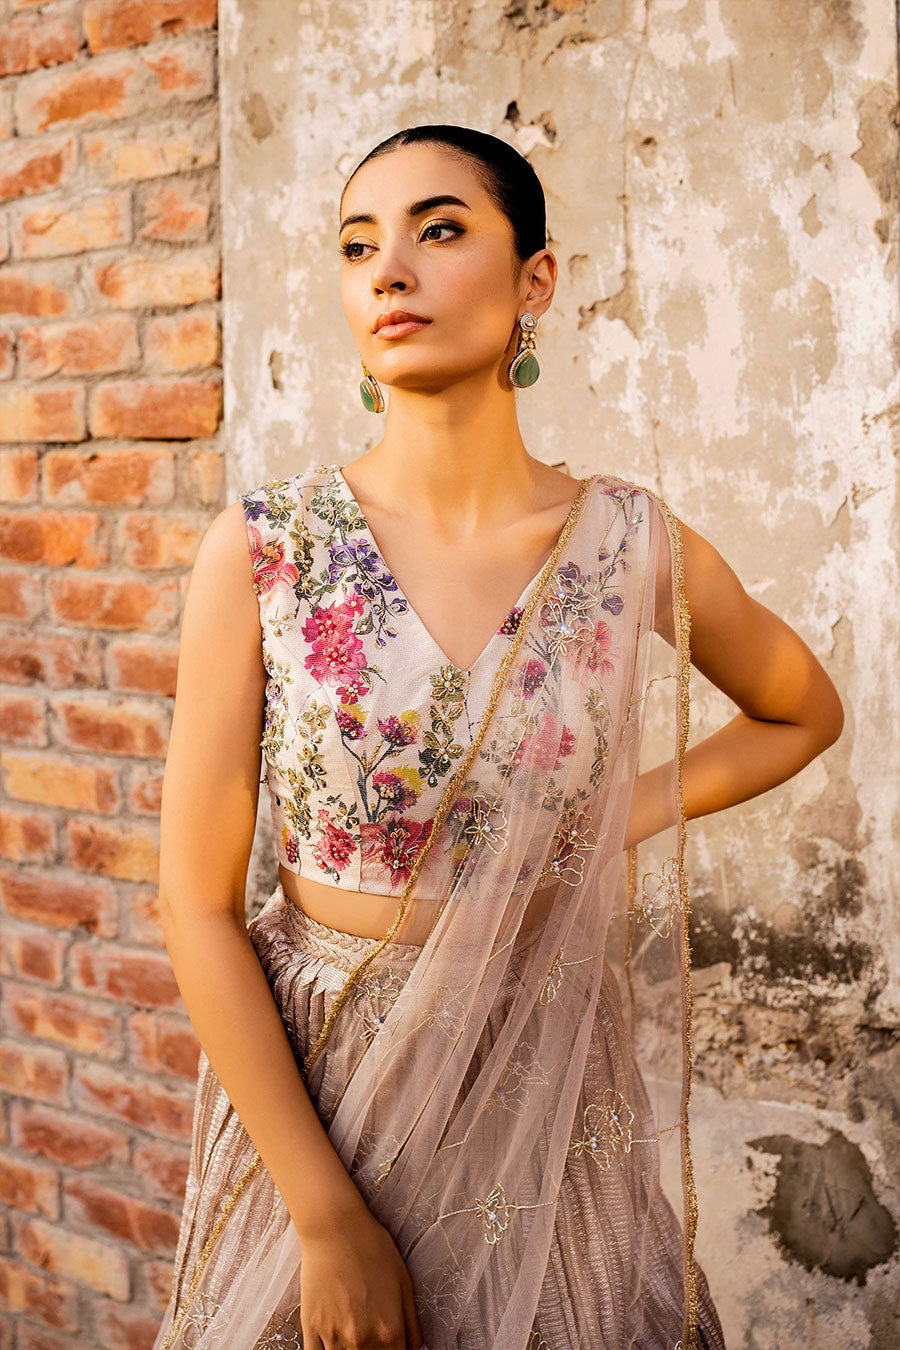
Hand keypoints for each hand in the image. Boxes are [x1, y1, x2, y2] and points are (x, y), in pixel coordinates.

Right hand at [296, 1209, 424, 1348]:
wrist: (335, 1227)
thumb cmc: (373, 1248)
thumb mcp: (404, 1283)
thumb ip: (412, 1325)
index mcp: (390, 1331)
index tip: (391, 1344)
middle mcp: (362, 1340)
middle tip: (371, 1331)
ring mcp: (334, 1336)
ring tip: (354, 1334)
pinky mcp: (312, 1328)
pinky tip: (333, 1343)